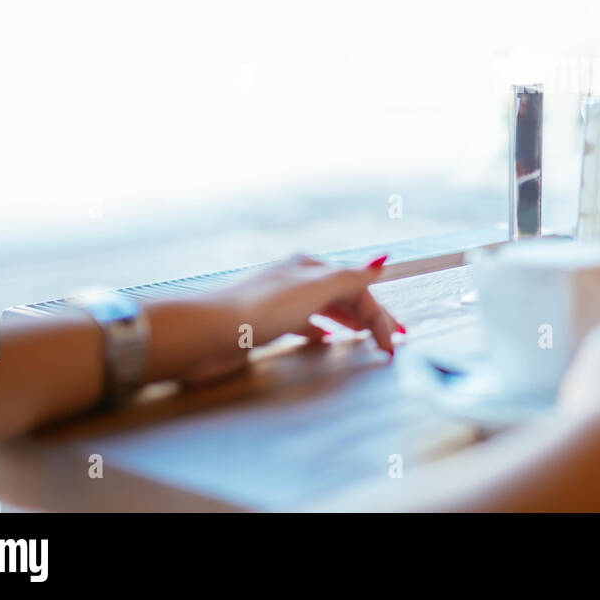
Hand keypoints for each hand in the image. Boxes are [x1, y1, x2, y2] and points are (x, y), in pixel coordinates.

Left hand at [217, 253, 401, 351]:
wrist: (206, 333)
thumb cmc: (261, 309)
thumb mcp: (315, 288)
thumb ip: (351, 276)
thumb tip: (382, 259)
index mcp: (310, 266)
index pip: (357, 286)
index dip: (379, 312)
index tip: (393, 340)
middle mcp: (296, 279)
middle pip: (343, 295)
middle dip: (369, 314)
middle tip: (390, 337)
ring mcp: (279, 302)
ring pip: (324, 309)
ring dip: (347, 320)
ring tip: (364, 336)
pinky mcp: (264, 326)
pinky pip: (303, 325)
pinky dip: (320, 331)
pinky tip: (323, 340)